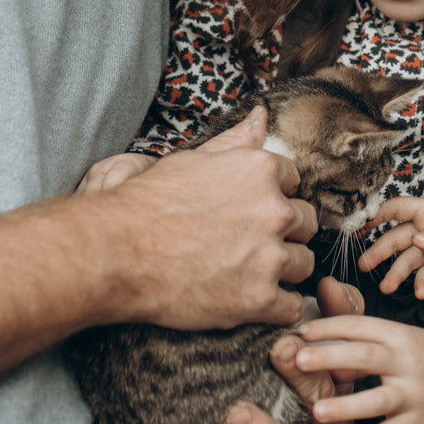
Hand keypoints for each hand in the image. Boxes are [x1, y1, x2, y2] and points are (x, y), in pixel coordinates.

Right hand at [80, 108, 317, 329]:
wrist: (117, 251)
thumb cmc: (149, 203)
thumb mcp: (194, 159)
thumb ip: (236, 141)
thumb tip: (261, 115)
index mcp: (261, 170)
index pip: (294, 182)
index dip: (274, 197)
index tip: (251, 211)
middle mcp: (274, 210)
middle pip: (306, 223)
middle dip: (285, 232)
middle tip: (252, 244)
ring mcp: (269, 257)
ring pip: (304, 264)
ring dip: (284, 270)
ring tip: (249, 273)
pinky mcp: (258, 299)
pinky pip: (292, 308)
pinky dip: (278, 307)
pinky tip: (254, 300)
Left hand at [183, 277, 362, 423]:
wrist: (289, 408)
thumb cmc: (308, 367)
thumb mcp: (325, 338)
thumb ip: (333, 311)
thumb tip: (330, 284)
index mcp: (334, 404)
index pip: (327, 389)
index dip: (308, 371)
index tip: (283, 345)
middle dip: (272, 423)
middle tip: (239, 406)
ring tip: (228, 420)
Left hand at [290, 314, 423, 423]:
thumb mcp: (400, 333)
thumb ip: (361, 328)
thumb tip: (321, 303)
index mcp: (398, 334)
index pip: (361, 326)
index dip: (329, 327)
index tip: (299, 331)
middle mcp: (406, 360)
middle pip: (367, 356)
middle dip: (332, 357)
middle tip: (298, 359)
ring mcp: (414, 392)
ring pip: (379, 399)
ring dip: (347, 405)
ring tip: (317, 410)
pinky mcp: (419, 421)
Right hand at [360, 182, 423, 296]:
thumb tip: (418, 242)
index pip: (397, 209)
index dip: (379, 216)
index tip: (362, 227)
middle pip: (396, 240)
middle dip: (379, 252)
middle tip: (364, 266)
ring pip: (408, 262)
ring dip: (396, 274)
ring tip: (386, 287)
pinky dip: (421, 284)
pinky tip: (421, 292)